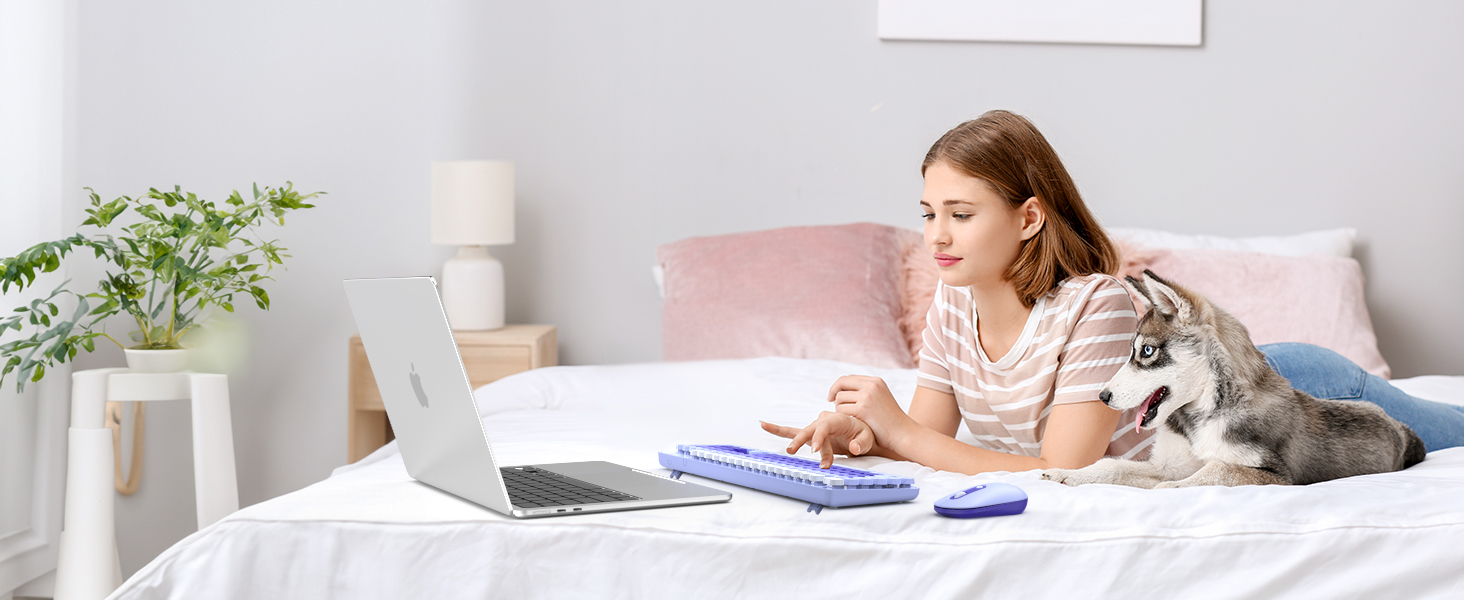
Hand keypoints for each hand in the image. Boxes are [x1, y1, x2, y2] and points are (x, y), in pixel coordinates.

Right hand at [760, 412, 875, 468]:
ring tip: (789, 450)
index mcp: (838, 419)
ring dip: (794, 441)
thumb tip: (854, 448)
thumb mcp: (868, 439)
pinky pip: (794, 432)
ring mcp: (816, 427)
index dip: (819, 438)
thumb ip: (862, 442)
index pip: (825, 426)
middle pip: (811, 429)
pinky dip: (779, 430)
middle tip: (795, 451)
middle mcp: (825, 420)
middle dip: (803, 440)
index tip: (816, 452)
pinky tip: (764, 425)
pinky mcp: (811, 435)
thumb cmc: (866, 434)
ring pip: (802, 433)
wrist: (863, 434)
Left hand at [827, 375, 912, 445]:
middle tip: (830, 403)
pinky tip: (850, 422)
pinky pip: (841, 410)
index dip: (838, 386)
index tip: (833, 396)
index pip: (848, 378)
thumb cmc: (890, 420)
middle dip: (833, 394)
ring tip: (848, 417)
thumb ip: (866, 391)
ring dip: (839, 408)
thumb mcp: (881, 398)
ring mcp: (867, 396)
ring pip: (839, 398)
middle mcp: (872, 385)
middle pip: (841, 384)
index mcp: (876, 381)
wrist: (903, 433)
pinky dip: (842, 417)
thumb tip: (843, 389)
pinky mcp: (863, 409)